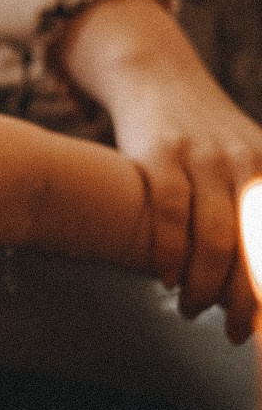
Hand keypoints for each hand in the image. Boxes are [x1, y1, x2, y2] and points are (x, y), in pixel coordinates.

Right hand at [59, 0, 261, 342]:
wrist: (157, 77)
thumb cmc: (202, 133)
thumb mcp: (246, 157)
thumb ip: (257, 204)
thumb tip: (258, 266)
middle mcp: (243, 161)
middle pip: (252, 249)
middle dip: (242, 301)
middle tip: (233, 332)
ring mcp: (202, 156)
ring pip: (214, 238)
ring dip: (204, 287)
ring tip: (194, 310)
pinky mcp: (161, 153)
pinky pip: (171, 214)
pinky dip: (170, 253)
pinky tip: (167, 277)